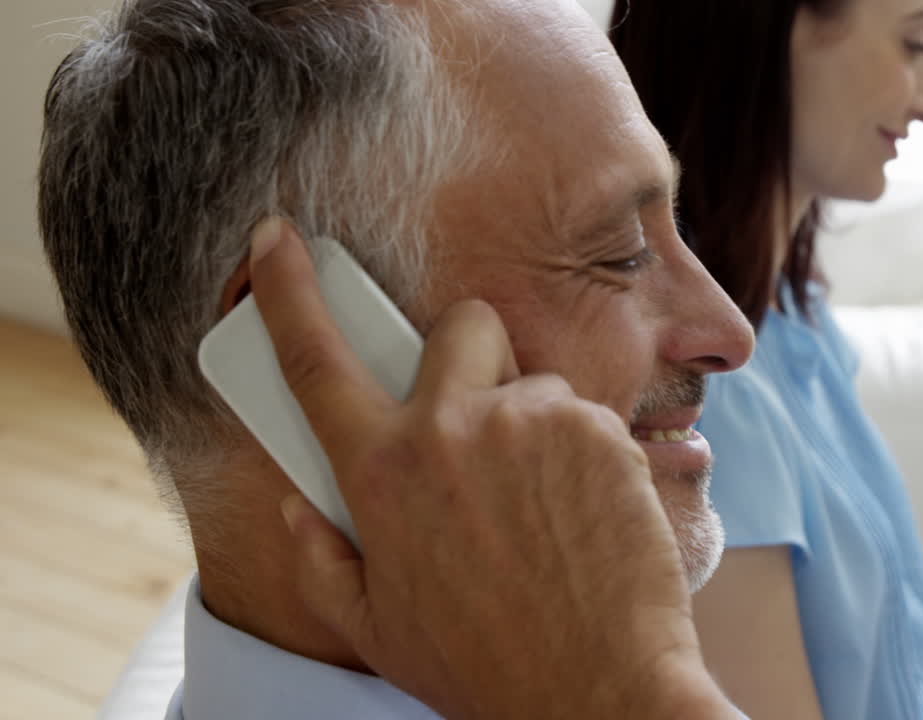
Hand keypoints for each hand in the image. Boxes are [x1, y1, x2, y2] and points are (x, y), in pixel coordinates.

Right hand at [247, 218, 734, 719]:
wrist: (599, 693)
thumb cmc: (485, 666)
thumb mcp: (377, 627)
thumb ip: (321, 557)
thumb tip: (295, 501)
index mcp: (383, 472)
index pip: (315, 359)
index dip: (288, 290)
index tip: (280, 237)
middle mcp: (454, 428)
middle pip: (460, 325)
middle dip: (470, 352)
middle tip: (484, 414)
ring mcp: (534, 422)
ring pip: (535, 386)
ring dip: (536, 429)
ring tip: (546, 511)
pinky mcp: (602, 432)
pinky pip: (589, 421)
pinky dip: (589, 458)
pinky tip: (587, 520)